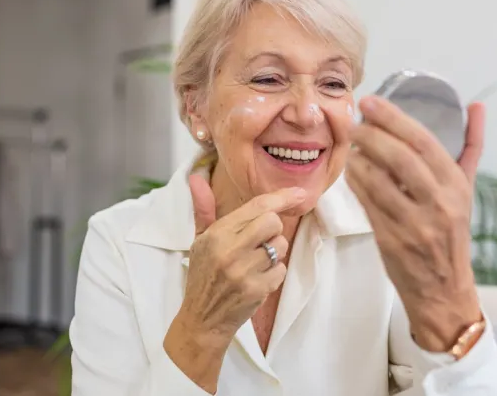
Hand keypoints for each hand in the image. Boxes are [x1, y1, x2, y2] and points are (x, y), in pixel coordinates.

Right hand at [163, 176, 304, 391]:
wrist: (202, 319)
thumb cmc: (203, 275)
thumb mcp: (199, 240)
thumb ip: (204, 208)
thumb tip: (197, 178)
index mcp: (216, 234)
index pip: (256, 206)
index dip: (281, 197)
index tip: (299, 193)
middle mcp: (229, 251)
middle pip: (273, 222)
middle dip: (273, 229)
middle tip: (260, 241)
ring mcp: (244, 272)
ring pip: (280, 246)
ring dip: (274, 252)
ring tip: (256, 261)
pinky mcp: (256, 290)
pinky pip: (281, 269)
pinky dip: (275, 272)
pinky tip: (258, 278)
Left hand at [345, 96, 484, 352]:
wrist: (444, 290)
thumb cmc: (452, 232)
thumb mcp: (467, 188)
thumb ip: (470, 146)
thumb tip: (476, 106)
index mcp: (457, 187)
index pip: (425, 144)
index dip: (395, 120)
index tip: (373, 103)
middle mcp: (439, 205)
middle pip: (402, 159)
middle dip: (374, 134)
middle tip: (355, 120)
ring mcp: (414, 225)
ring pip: (380, 182)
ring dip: (360, 158)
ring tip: (351, 143)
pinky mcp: (392, 241)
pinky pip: (368, 204)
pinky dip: (357, 183)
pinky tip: (351, 169)